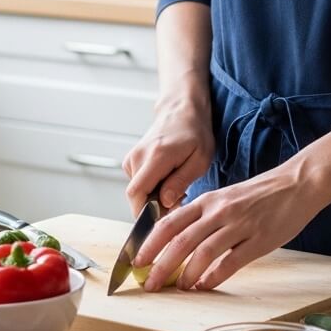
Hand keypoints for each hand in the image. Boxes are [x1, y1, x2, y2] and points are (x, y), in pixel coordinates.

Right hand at [123, 91, 214, 213]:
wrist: (181, 112)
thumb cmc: (195, 135)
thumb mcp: (199, 160)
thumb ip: (180, 182)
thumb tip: (164, 202)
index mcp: (156, 156)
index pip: (137, 193)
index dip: (145, 212)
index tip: (162, 219)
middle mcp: (139, 156)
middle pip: (135, 195)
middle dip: (154, 207)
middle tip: (178, 201)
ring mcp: (132, 157)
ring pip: (137, 191)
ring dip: (154, 197)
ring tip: (176, 187)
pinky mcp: (131, 160)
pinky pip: (138, 183)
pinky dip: (151, 188)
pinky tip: (167, 180)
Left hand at [131, 163, 327, 291]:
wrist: (297, 183)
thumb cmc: (261, 194)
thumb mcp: (226, 199)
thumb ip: (204, 217)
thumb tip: (180, 243)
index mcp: (207, 201)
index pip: (169, 223)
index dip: (149, 244)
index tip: (136, 261)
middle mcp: (219, 212)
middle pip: (180, 241)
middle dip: (161, 266)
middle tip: (150, 285)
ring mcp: (239, 226)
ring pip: (203, 253)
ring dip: (187, 275)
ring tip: (180, 288)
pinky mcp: (259, 240)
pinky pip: (231, 262)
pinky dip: (214, 277)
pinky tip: (206, 286)